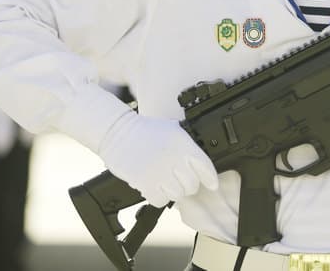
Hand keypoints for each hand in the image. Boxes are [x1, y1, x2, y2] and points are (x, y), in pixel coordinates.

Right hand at [98, 113, 217, 206]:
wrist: (117, 132)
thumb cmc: (145, 131)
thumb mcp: (173, 130)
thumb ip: (188, 146)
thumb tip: (201, 164)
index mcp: (183, 143)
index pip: (205, 167)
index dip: (210, 178)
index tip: (212, 184)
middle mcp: (173, 158)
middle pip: (192, 185)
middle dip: (187, 184)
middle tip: (178, 179)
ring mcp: (159, 172)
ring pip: (177, 195)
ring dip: (172, 191)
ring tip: (163, 180)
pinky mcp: (145, 183)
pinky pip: (160, 201)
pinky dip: (158, 196)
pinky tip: (153, 185)